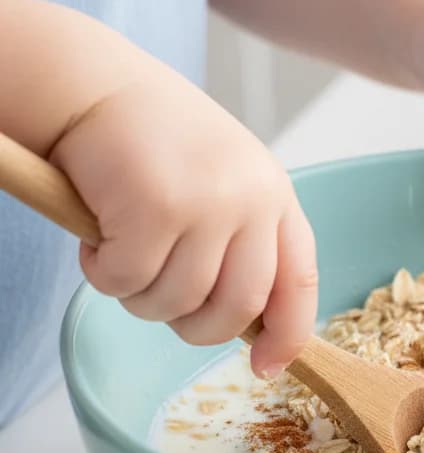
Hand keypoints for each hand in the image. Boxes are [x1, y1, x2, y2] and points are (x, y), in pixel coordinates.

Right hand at [51, 71, 317, 376]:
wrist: (93, 85)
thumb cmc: (154, 144)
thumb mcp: (222, 185)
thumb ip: (242, 243)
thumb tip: (251, 327)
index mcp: (275, 197)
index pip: (300, 282)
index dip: (287, 335)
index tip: (265, 367)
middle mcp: (253, 200)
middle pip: (239, 307)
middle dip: (195, 329)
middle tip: (160, 305)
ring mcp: (208, 202)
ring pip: (179, 302)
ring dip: (141, 300)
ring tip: (122, 260)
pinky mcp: (157, 205)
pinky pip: (130, 281)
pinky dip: (104, 276)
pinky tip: (96, 243)